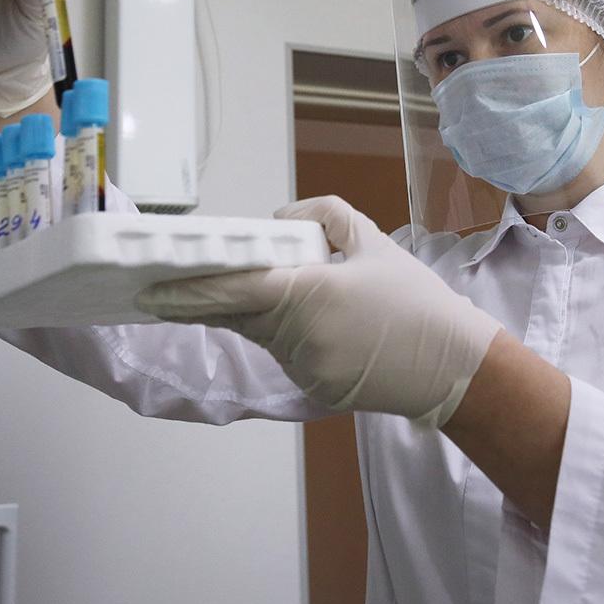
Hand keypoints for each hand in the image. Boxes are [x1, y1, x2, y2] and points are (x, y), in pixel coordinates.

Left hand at [135, 196, 503, 425]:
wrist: (454, 367)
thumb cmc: (416, 301)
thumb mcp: (374, 242)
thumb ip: (324, 216)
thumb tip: (279, 220)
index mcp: (310, 293)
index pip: (234, 289)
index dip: (187, 290)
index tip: (149, 289)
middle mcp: (299, 336)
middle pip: (236, 314)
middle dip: (200, 301)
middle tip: (162, 288)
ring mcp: (304, 367)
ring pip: (259, 333)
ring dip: (248, 313)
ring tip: (251, 289)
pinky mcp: (312, 387)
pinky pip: (283, 352)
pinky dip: (279, 333)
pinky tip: (303, 321)